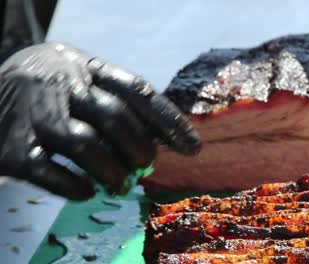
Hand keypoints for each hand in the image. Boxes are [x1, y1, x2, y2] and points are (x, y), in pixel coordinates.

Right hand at [0, 43, 200, 199]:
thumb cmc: (50, 91)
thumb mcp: (82, 81)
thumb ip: (117, 103)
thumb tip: (164, 140)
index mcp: (84, 68)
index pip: (137, 90)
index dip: (168, 120)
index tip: (192, 147)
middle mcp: (59, 85)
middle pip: (113, 116)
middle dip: (139, 148)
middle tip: (146, 166)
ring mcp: (33, 115)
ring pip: (84, 144)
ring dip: (111, 171)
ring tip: (120, 185)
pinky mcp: (11, 146)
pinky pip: (48, 171)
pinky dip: (74, 187)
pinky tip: (86, 191)